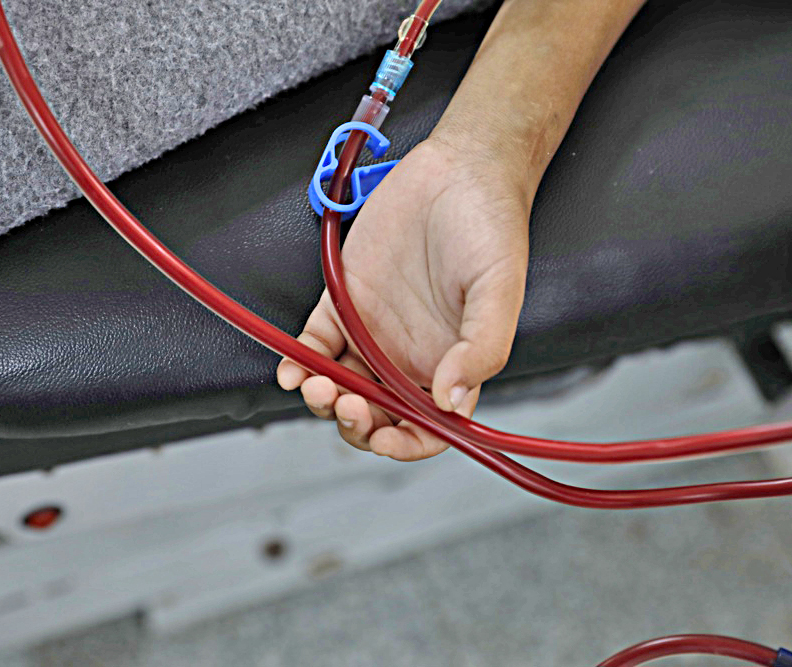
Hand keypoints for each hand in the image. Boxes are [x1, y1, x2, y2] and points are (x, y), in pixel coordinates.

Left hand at [276, 137, 529, 460]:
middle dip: (355, 424)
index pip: (428, 429)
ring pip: (339, 386)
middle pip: (375, 415)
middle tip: (347, 403)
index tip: (384, 439)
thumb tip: (451, 401)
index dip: (405, 445)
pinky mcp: (343, 301)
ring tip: (316, 386)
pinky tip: (292, 366)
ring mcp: (373, 332)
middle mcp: (408, 356)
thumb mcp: (499, 291)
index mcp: (451, 365)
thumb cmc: (491, 228)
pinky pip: (314, 342)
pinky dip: (299, 359)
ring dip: (322, 399)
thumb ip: (481, 350)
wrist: (459, 168)